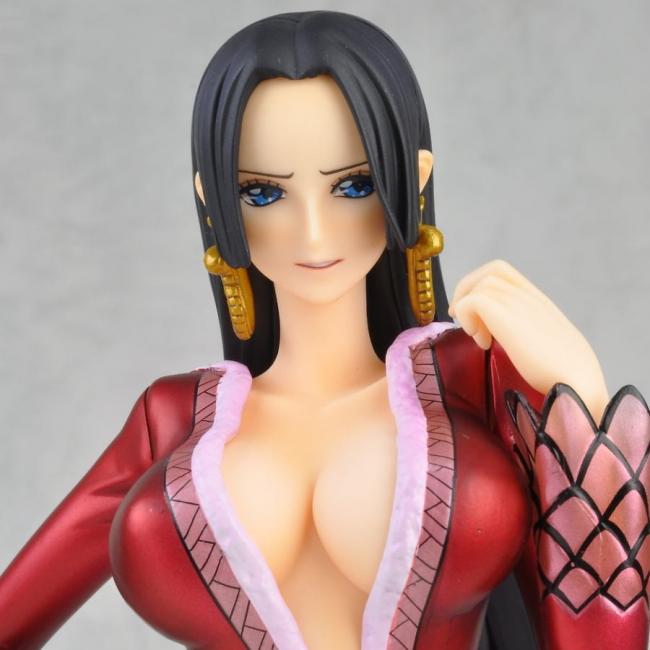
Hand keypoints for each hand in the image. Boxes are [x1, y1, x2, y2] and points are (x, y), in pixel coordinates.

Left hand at [448, 259, 608, 421]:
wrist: (578, 387)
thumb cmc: (564, 374)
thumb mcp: (546, 343)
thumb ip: (530, 333)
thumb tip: (514, 342)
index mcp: (538, 301)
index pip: (503, 272)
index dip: (479, 285)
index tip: (472, 312)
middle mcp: (529, 297)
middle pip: (490, 272)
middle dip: (467, 291)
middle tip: (462, 319)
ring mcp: (520, 305)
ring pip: (480, 284)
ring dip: (468, 308)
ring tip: (478, 336)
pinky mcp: (508, 318)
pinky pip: (473, 301)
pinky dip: (468, 317)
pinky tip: (481, 342)